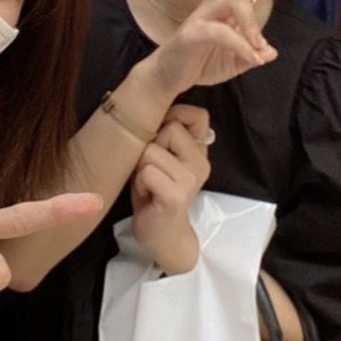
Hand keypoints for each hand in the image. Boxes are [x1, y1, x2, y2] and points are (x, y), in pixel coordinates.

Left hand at [131, 105, 210, 274]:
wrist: (162, 236)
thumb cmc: (154, 192)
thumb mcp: (162, 156)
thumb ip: (166, 133)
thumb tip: (154, 104)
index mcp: (200, 151)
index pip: (198, 115)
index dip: (174, 118)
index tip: (161, 138)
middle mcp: (201, 163)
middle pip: (168, 128)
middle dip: (150, 146)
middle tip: (151, 170)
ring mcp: (191, 180)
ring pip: (151, 150)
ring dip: (141, 167)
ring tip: (148, 184)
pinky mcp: (176, 196)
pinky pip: (148, 172)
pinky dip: (139, 183)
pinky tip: (147, 195)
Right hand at [139, 0, 277, 101]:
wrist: (167, 79)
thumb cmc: (198, 64)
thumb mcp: (232, 63)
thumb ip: (251, 56)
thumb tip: (271, 52)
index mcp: (222, 8)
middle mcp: (212, 7)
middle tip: (267, 26)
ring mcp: (201, 18)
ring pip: (231, 1)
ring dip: (250, 23)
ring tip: (260, 47)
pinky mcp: (192, 34)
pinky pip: (221, 32)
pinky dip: (241, 45)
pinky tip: (252, 59)